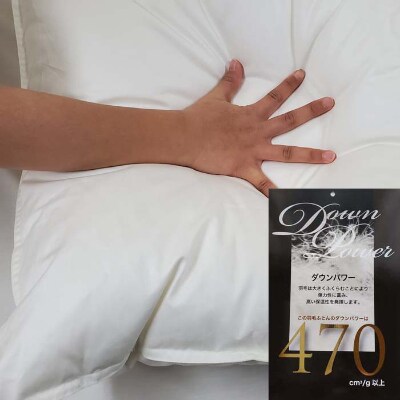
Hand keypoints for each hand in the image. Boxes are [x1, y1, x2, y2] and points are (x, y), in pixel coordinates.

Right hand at [183, 59, 335, 195]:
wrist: (185, 137)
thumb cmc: (199, 118)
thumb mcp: (216, 97)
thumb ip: (229, 82)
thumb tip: (236, 62)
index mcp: (251, 114)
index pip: (275, 96)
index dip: (289, 85)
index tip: (303, 75)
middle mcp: (258, 132)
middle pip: (290, 120)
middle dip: (311, 111)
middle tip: (330, 103)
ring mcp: (253, 151)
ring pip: (287, 153)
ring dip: (310, 155)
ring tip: (331, 156)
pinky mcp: (244, 168)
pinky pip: (261, 184)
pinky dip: (273, 193)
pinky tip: (286, 202)